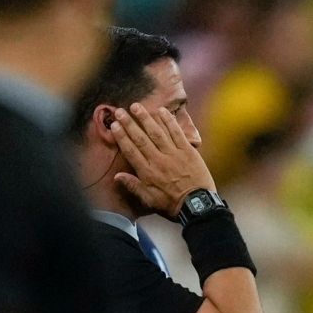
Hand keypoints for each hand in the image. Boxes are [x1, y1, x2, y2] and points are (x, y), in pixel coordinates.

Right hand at [112, 104, 216, 219]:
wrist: (198, 206)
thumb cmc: (172, 205)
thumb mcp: (150, 201)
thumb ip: (133, 187)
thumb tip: (117, 176)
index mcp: (147, 172)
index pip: (131, 151)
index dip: (122, 137)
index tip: (115, 125)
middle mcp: (158, 160)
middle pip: (141, 138)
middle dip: (129, 124)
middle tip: (120, 110)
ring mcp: (174, 154)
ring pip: (157, 132)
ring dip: (145, 118)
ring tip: (136, 106)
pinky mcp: (188, 151)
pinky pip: (177, 133)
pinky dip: (169, 121)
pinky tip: (161, 111)